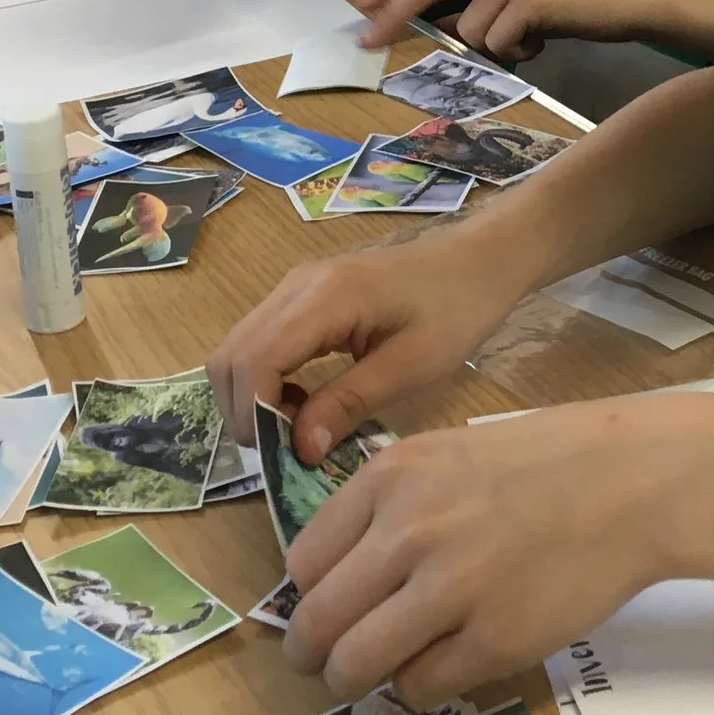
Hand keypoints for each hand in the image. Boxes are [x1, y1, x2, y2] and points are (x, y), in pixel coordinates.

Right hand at [206, 228, 531, 464]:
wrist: (480, 258)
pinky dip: (267, 377)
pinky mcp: (304, 293)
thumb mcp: (412, 366)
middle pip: (233, 354)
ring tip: (297, 430)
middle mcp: (297, 285)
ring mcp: (297, 285)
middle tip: (284, 450)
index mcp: (325, 298)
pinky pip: (262, 339)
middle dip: (245, 410)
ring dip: (252, 395)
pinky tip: (306, 402)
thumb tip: (299, 450)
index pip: (255, 361)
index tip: (283, 455)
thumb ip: (350, 404)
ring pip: (240, 346)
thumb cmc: (457, 308)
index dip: (255, 415)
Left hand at [285, 397, 697, 707]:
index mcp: (390, 477)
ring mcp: (450, 589)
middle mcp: (408, 532)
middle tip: (326, 660)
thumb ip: (390, 505)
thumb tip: (341, 576)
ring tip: (372, 675)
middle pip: (317, 620)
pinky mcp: (493, 641)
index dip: (311, 593)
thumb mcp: (446, 455)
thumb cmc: (545, 463)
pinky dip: (419, 687)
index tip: (327, 606)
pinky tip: (441, 665)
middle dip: (313, 651)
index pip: (305, 562)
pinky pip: (420, 687)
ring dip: (354, 679)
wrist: (632, 481)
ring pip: (355, 664)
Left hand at [357, 0, 713, 60]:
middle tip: (366, 37)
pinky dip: (517, 50)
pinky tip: (543, 39)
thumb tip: (444, 24)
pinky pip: (499, 40)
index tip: (361, 5)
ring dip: (493, 45)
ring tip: (529, 37)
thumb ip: (481, 3)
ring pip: (470, 27)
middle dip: (392, 9)